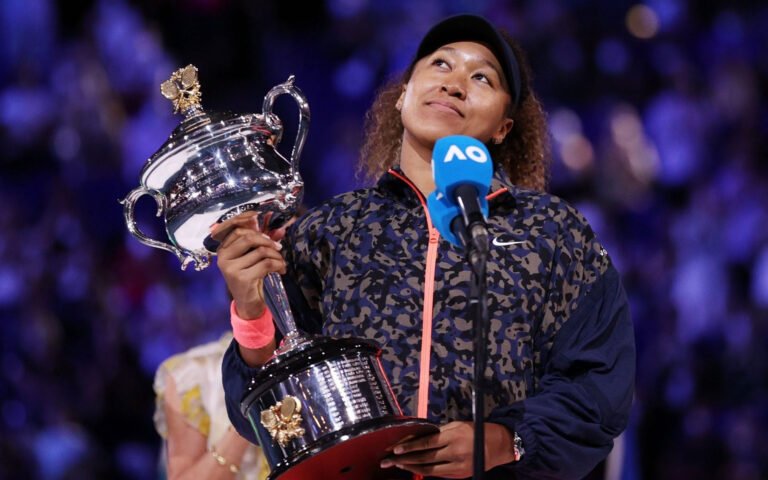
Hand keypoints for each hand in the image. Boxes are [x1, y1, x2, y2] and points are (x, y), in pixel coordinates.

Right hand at [212, 212, 286, 318]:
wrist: (248, 303)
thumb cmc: (251, 277)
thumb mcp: (254, 257)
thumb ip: (263, 241)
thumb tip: (280, 228)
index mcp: (223, 249)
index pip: (235, 228)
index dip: (249, 221)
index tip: (263, 221)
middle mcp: (223, 257)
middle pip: (249, 237)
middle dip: (268, 241)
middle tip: (278, 248)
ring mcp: (231, 268)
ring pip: (260, 251)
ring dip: (276, 256)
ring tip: (280, 262)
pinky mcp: (242, 278)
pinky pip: (266, 264)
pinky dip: (278, 265)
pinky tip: (281, 270)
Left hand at [380, 421, 515, 477]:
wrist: (498, 446)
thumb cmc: (476, 431)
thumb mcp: (458, 425)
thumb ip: (439, 431)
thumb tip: (419, 435)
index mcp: (454, 436)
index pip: (427, 442)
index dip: (410, 447)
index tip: (394, 449)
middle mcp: (455, 452)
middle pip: (424, 457)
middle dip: (403, 459)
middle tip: (387, 460)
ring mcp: (457, 466)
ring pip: (428, 469)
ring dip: (410, 467)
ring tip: (396, 465)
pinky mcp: (460, 475)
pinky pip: (437, 474)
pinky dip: (423, 471)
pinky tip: (413, 468)